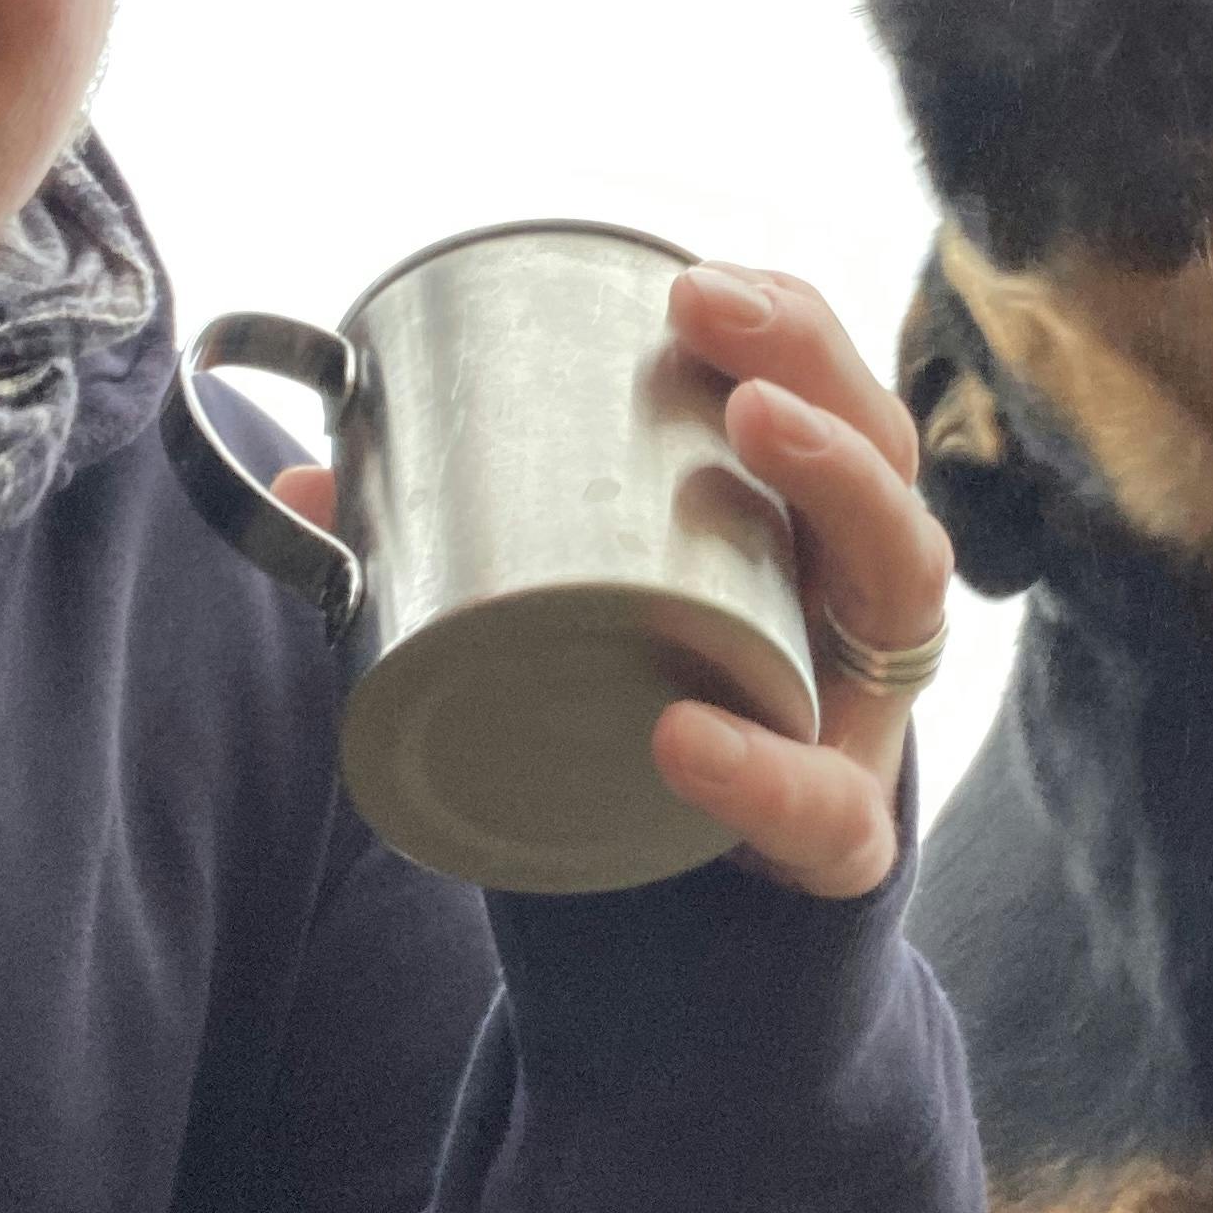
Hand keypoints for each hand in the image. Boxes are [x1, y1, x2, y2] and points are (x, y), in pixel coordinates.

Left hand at [272, 261, 952, 902]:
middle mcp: (859, 599)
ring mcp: (866, 708)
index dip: (783, 323)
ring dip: (839, 478)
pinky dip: (762, 774)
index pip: (828, 395)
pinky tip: (685, 738)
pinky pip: (825, 807)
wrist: (702, 931)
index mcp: (804, 534)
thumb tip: (309, 486)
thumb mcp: (569, 628)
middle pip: (882, 454)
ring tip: (751, 422)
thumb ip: (449, 562)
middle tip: (709, 315)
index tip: (689, 280)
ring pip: (903, 575)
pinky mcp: (841, 838)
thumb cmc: (639, 733)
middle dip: (808, 360)